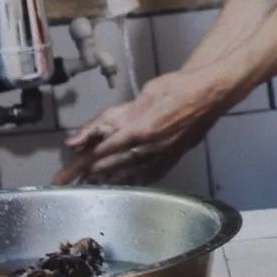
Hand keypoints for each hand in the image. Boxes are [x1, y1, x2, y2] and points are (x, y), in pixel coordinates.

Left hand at [56, 69, 221, 185]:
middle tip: (71, 184)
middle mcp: (149, 149)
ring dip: (107, 182)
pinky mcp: (171, 160)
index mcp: (139, 130)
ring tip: (89, 188)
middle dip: (89, 176)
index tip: (69, 173)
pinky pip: (147, 176)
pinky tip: (122, 186)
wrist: (208, 95)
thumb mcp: (142, 95)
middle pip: (112, 167)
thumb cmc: (174, 88)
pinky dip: (131, 181)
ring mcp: (161, 157)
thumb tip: (88, 133)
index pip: (104, 151)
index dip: (84, 163)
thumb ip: (113, 116)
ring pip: (128, 175)